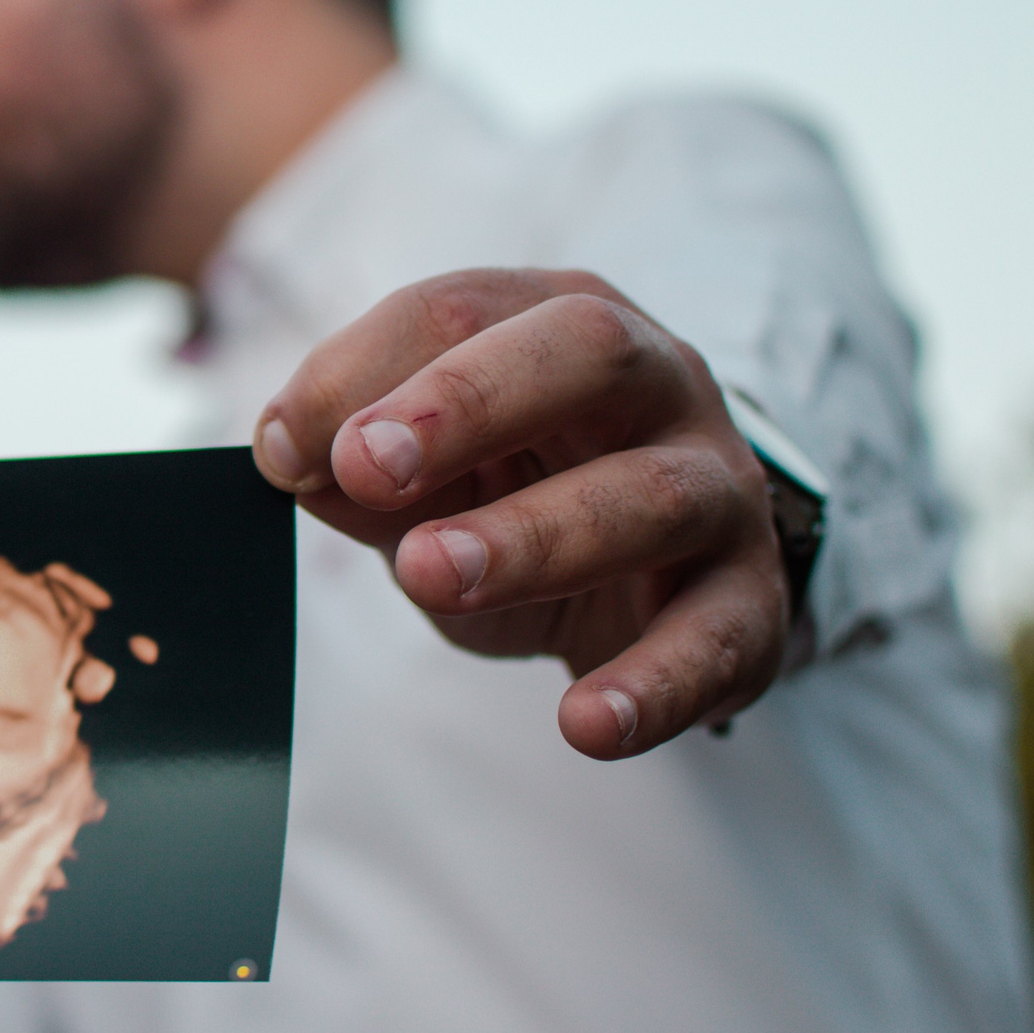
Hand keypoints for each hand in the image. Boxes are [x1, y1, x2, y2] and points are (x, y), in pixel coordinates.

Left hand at [253, 269, 786, 758]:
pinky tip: (586, 723)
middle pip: (583, 351)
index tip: (282, 449)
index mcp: (558, 319)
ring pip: (648, 495)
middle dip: (466, 403)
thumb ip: (357, 466)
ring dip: (532, 538)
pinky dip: (654, 685)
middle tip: (367, 469)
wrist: (670, 572)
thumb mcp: (435, 474)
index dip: (360, 371)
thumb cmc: (528, 495)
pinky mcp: (751, 599)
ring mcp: (718, 486)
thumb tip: (286, 456)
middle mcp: (657, 380)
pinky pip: (719, 638)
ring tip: (431, 577)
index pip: (458, 308)